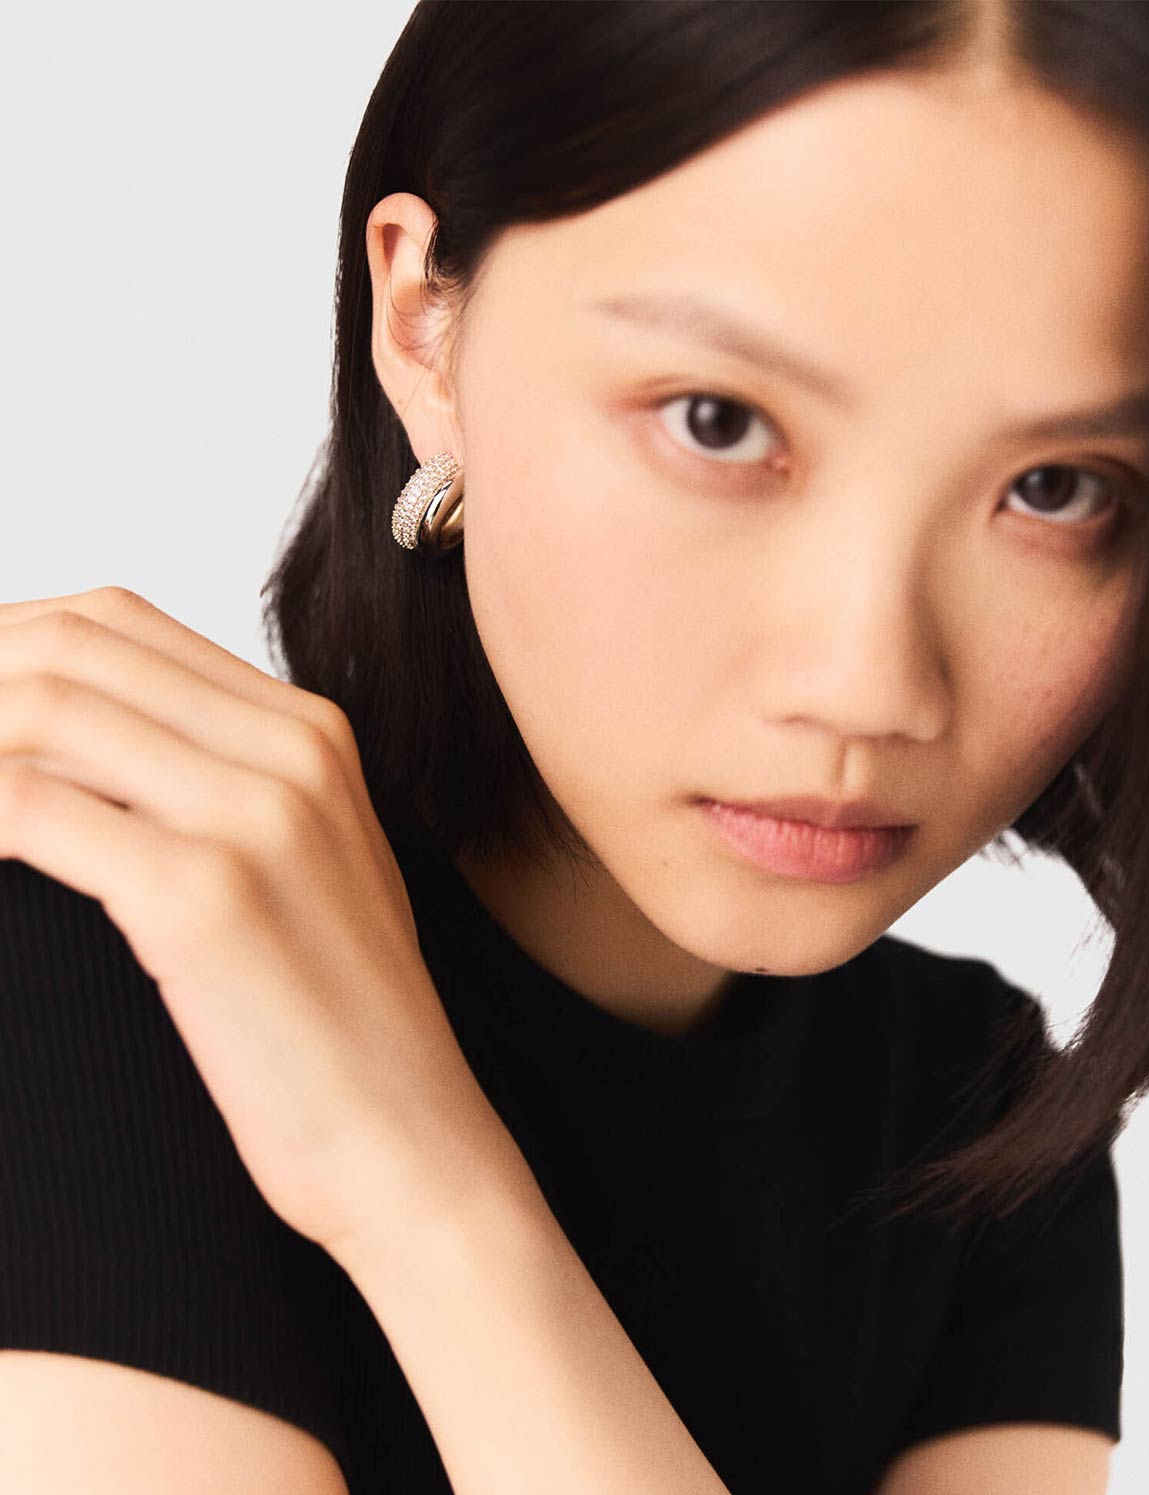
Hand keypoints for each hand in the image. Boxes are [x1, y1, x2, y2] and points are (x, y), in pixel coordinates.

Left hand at [0, 586, 510, 1261]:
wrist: (408, 1139)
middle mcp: (289, 751)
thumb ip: (214, 787)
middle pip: (71, 644)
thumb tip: (55, 757)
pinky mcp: (204, 897)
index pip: (117, 619)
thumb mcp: (302, 868)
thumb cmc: (339, 1024)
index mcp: (311, 731)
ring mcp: (254, 816)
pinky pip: (28, 809)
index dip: (6, 640)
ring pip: (41, 708)